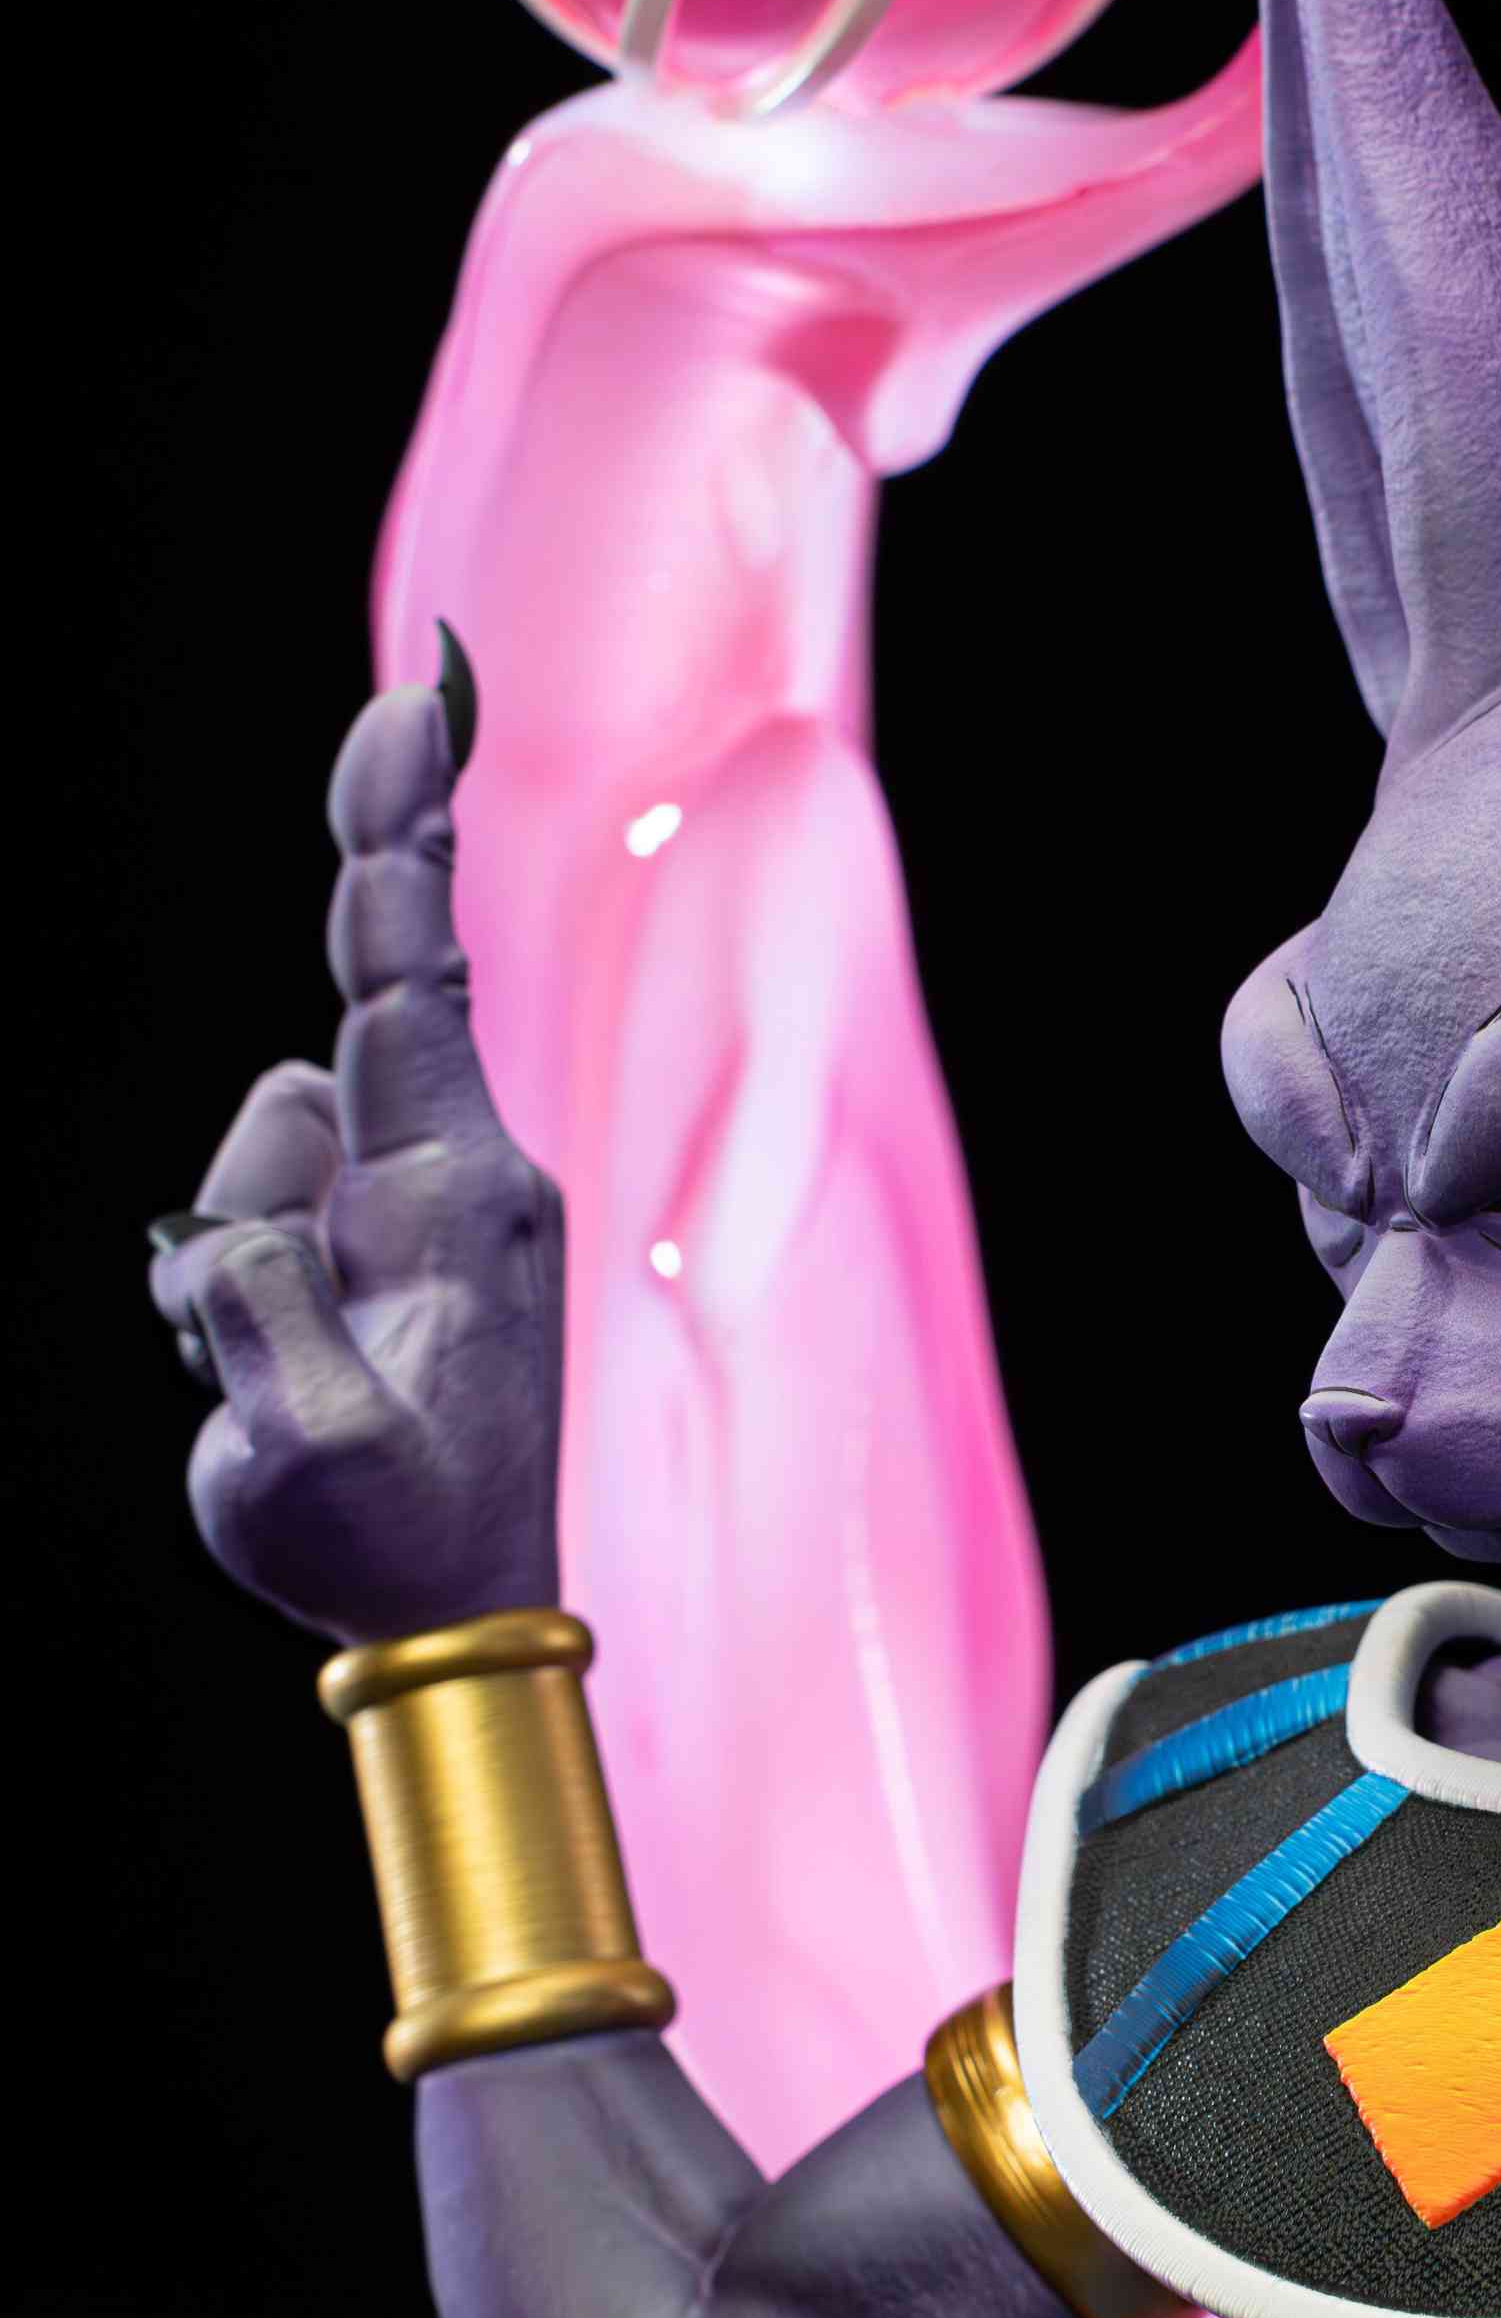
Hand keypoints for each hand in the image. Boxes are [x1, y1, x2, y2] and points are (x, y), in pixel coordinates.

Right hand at [150, 647, 565, 1643]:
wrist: (452, 1623)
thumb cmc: (390, 1537)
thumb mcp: (303, 1443)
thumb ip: (254, 1309)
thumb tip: (234, 1230)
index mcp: (456, 1197)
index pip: (410, 983)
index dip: (396, 840)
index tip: (420, 704)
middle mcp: (449, 1179)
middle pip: (364, 1002)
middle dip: (381, 862)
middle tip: (418, 693)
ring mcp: (411, 1215)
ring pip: (258, 1151)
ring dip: (235, 1252)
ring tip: (285, 1376)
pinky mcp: (368, 1259)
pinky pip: (248, 1225)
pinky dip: (227, 1299)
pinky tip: (271, 1382)